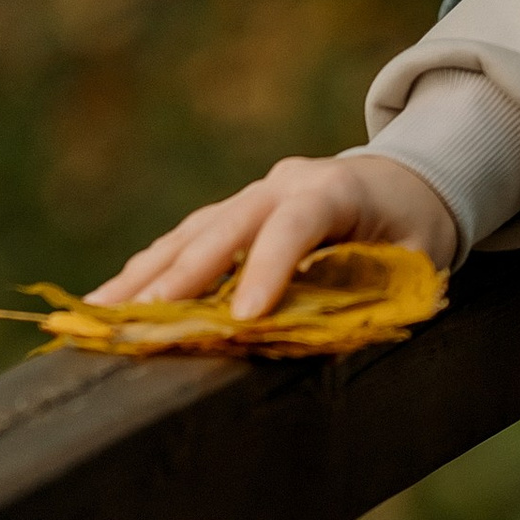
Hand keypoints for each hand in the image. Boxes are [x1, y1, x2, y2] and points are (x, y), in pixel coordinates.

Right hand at [89, 152, 461, 324]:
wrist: (410, 176)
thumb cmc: (417, 225)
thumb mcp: (419, 259)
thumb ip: (382, 292)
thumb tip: (339, 342)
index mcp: (337, 189)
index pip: (296, 224)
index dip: (268, 268)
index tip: (243, 318)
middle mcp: (285, 183)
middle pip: (226, 226)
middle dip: (184, 275)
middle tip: (142, 320)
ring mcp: (253, 194)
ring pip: (192, 232)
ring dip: (146, 275)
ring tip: (99, 315)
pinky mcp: (234, 212)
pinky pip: (186, 239)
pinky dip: (149, 270)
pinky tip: (110, 302)